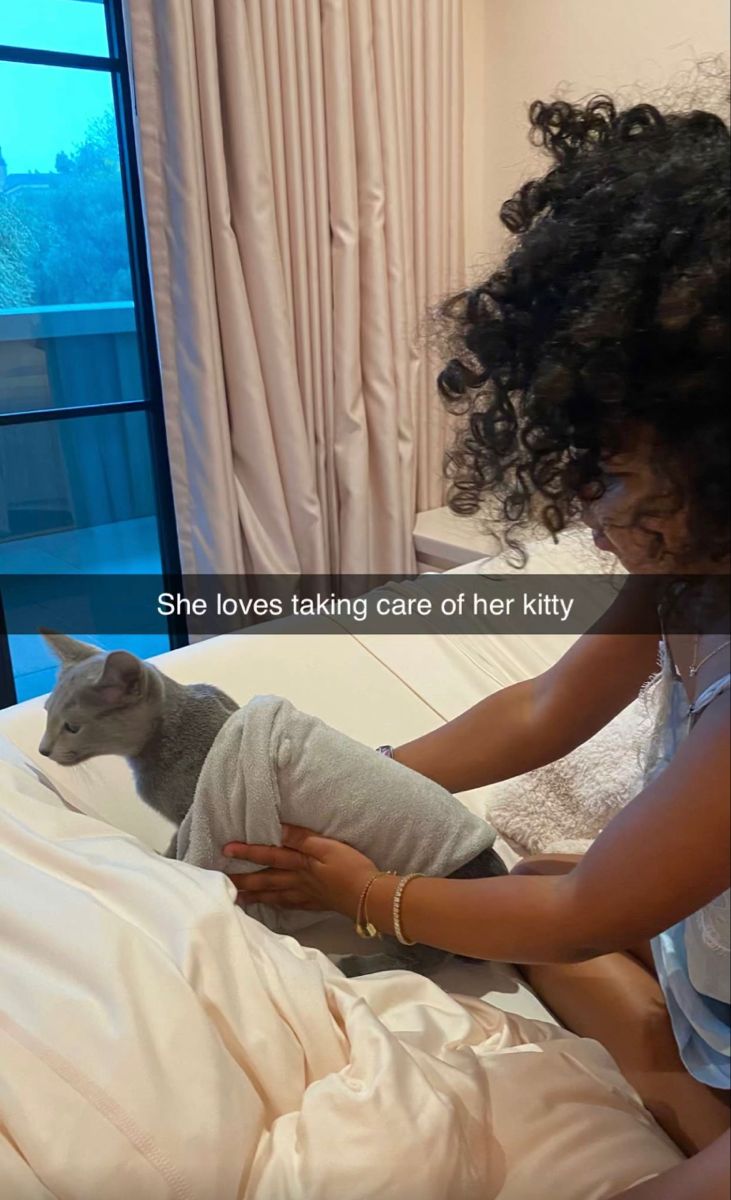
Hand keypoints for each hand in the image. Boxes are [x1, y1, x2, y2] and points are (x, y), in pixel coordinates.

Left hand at [223, 825, 378, 918]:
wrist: (369, 897)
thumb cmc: (351, 867)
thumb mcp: (328, 846)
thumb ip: (302, 838)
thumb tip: (278, 829)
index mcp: (300, 863)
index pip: (269, 855)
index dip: (248, 851)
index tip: (226, 850)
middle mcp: (298, 880)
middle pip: (266, 879)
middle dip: (244, 880)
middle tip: (221, 882)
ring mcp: (306, 894)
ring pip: (275, 895)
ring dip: (256, 895)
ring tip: (238, 898)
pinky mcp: (316, 904)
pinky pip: (290, 905)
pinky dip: (277, 905)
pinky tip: (273, 906)